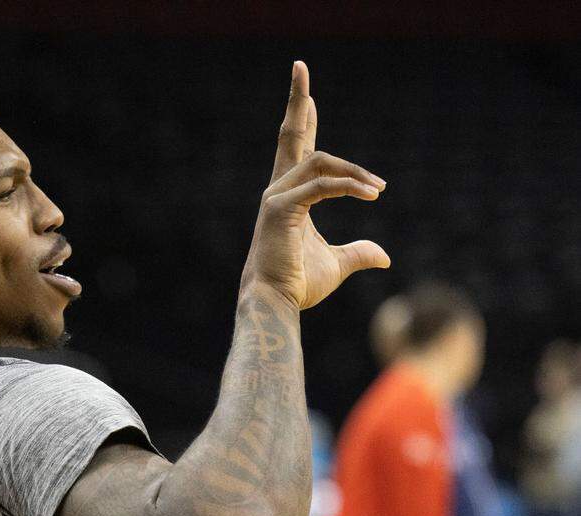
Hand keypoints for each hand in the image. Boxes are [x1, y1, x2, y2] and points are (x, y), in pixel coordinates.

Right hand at [241, 61, 389, 309]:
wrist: (276, 303)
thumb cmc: (298, 285)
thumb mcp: (337, 264)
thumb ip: (358, 252)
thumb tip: (384, 256)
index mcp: (289, 198)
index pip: (299, 152)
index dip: (304, 122)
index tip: (309, 98)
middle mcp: (278, 190)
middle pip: (291, 136)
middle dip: (297, 100)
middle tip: (299, 67)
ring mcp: (276, 197)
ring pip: (322, 162)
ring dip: (355, 171)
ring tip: (378, 186)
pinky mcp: (281, 208)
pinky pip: (323, 186)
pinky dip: (350, 186)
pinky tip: (372, 192)